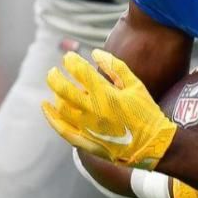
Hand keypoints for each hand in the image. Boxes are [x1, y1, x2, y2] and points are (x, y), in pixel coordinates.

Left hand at [42, 49, 176, 168]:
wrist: (151, 145)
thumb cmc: (145, 112)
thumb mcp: (135, 85)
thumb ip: (115, 67)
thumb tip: (96, 53)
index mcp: (106, 94)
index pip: (80, 72)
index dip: (71, 61)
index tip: (69, 58)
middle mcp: (93, 110)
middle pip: (63, 89)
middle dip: (55, 77)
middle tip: (53, 71)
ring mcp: (87, 127)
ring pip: (61, 107)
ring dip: (55, 94)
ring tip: (57, 88)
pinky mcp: (85, 141)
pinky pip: (62, 129)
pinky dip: (51, 117)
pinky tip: (46, 106)